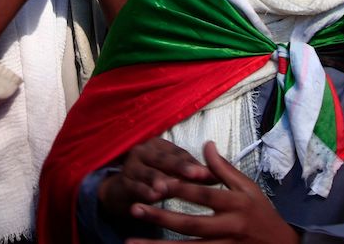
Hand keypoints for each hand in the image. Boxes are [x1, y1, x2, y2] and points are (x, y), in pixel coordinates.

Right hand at [98, 137, 215, 220]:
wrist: (124, 190)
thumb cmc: (155, 178)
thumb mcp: (173, 174)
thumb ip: (194, 173)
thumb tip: (220, 176)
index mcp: (159, 145)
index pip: (179, 153)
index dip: (194, 162)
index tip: (210, 172)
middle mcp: (144, 151)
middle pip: (164, 159)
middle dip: (180, 167)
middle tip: (196, 175)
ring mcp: (132, 166)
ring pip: (148, 172)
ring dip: (159, 179)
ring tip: (169, 187)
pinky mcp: (123, 182)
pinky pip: (135, 187)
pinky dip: (144, 191)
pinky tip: (152, 197)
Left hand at [126, 141, 298, 243]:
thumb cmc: (263, 213)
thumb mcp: (248, 187)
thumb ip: (223, 168)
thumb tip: (206, 144)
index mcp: (235, 204)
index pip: (203, 195)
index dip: (180, 189)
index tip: (156, 183)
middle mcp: (228, 227)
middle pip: (190, 224)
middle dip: (160, 218)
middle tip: (134, 209)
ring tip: (130, 241)